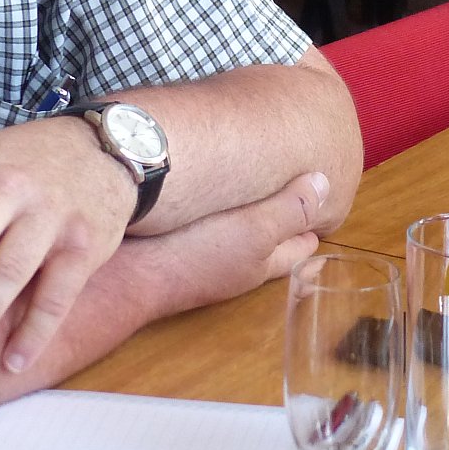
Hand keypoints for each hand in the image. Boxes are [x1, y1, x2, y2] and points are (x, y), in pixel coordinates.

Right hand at [104, 170, 330, 321]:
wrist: (122, 272)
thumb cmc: (194, 254)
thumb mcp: (255, 230)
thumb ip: (289, 210)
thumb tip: (326, 185)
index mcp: (258, 261)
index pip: (297, 246)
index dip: (312, 225)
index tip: (326, 203)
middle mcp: (232, 261)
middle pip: (268, 238)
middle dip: (283, 215)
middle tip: (295, 183)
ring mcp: (199, 253)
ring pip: (234, 228)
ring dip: (244, 207)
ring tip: (254, 177)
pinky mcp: (170, 240)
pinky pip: (201, 219)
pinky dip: (212, 203)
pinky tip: (204, 185)